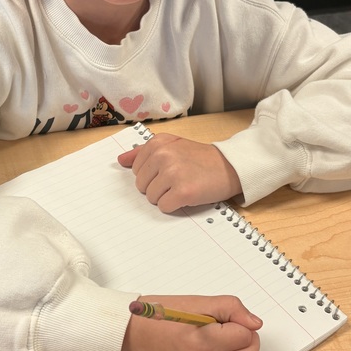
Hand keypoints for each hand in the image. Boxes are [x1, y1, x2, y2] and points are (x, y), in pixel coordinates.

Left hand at [118, 134, 241, 212]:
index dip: (151, 175)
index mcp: (158, 143)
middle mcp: (163, 155)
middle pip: (141, 186)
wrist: (230, 166)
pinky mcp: (183, 191)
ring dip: (166, 196)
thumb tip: (121, 160)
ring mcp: (172, 173)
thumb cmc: (200, 158)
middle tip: (177, 179)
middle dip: (157, 187)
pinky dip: (174, 205)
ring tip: (183, 185)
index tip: (168, 171)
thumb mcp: (172, 145)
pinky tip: (187, 195)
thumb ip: (144, 152)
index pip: (136, 170)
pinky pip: (164, 206)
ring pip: (151, 197)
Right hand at [120, 295, 261, 350]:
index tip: (223, 316)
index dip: (239, 322)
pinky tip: (203, 346)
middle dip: (247, 339)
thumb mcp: (194, 302)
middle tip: (230, 325)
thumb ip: (230, 308)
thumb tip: (255, 323)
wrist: (124, 336)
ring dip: (236, 350)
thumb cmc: (154, 316)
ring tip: (213, 334)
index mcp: (201, 345)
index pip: (246, 336)